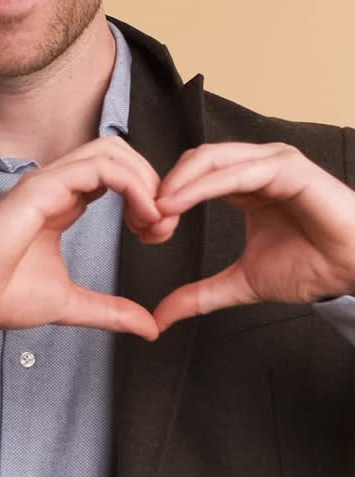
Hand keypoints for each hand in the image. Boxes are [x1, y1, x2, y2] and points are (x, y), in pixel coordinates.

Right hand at [0, 137, 178, 345]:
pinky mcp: (42, 187)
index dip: (146, 198)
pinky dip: (132, 184)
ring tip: (156, 217)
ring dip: (145, 180)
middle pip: (118, 155)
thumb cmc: (1, 296)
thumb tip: (149, 327)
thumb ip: (111, 310)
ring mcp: (48, 182)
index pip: (115, 176)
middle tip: (163, 224)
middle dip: (152, 183)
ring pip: (111, 151)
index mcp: (62, 204)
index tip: (158, 234)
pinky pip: (98, 167)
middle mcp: (57, 187)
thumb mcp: (72, 303)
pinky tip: (143, 215)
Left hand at [153, 142, 354, 332]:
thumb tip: (161, 316)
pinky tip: (178, 203)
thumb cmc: (311, 268)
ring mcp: (272, 162)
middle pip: (194, 162)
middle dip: (163, 189)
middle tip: (143, 221)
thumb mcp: (241, 283)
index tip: (144, 230)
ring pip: (210, 160)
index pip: (191, 175)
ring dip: (176, 185)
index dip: (164, 198)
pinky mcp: (287, 167)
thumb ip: (200, 294)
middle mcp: (256, 166)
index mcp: (245, 184)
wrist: (352, 273)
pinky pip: (236, 172)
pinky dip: (201, 186)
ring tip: (155, 212)